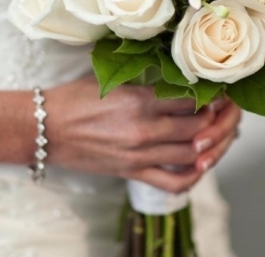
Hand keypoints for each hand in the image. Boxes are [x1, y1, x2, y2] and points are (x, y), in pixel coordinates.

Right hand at [44, 76, 240, 192]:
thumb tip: (178, 85)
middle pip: (196, 126)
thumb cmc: (76, 99)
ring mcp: (139, 155)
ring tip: (211, 133)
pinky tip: (199, 165)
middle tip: (219, 111)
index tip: (214, 93)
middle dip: (214, 119)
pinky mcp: (132, 172)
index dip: (208, 96)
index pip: (190, 99)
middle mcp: (144, 130)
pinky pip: (172, 182)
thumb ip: (148, 86)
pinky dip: (192, 176)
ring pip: (189, 153)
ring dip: (207, 144)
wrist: (45, 127)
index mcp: (140, 101)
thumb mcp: (114, 83)